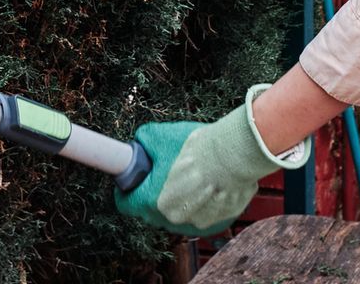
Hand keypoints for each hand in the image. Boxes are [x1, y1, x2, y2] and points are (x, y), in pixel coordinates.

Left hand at [114, 87, 310, 236]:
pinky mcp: (220, 222)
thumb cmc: (193, 147)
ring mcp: (198, 223)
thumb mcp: (157, 136)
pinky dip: (206, 203)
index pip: (127, 204)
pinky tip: (211, 185)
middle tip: (168, 173)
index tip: (134, 180)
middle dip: (158, 193)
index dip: (128, 189)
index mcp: (151, 203)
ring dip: (183, 200)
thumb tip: (138, 145)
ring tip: (194, 177)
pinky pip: (205, 214)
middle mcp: (173, 219)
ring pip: (182, 213)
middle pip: (155, 209)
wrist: (233, 155)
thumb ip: (142, 143)